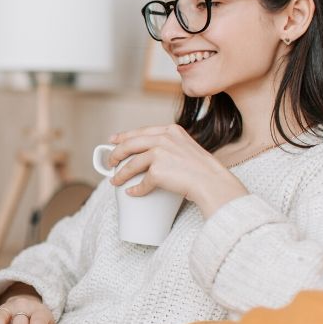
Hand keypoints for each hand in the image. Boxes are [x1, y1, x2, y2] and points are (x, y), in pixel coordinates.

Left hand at [107, 124, 248, 216]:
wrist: (213, 182)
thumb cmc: (203, 170)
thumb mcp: (187, 147)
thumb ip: (171, 146)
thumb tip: (150, 156)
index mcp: (171, 130)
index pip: (141, 131)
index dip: (124, 136)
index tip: (113, 140)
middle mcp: (164, 138)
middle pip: (130, 144)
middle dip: (116, 154)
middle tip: (110, 162)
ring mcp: (160, 153)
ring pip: (132, 164)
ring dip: (120, 174)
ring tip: (115, 181)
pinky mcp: (158, 170)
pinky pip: (142, 182)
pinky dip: (135, 189)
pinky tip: (132, 193)